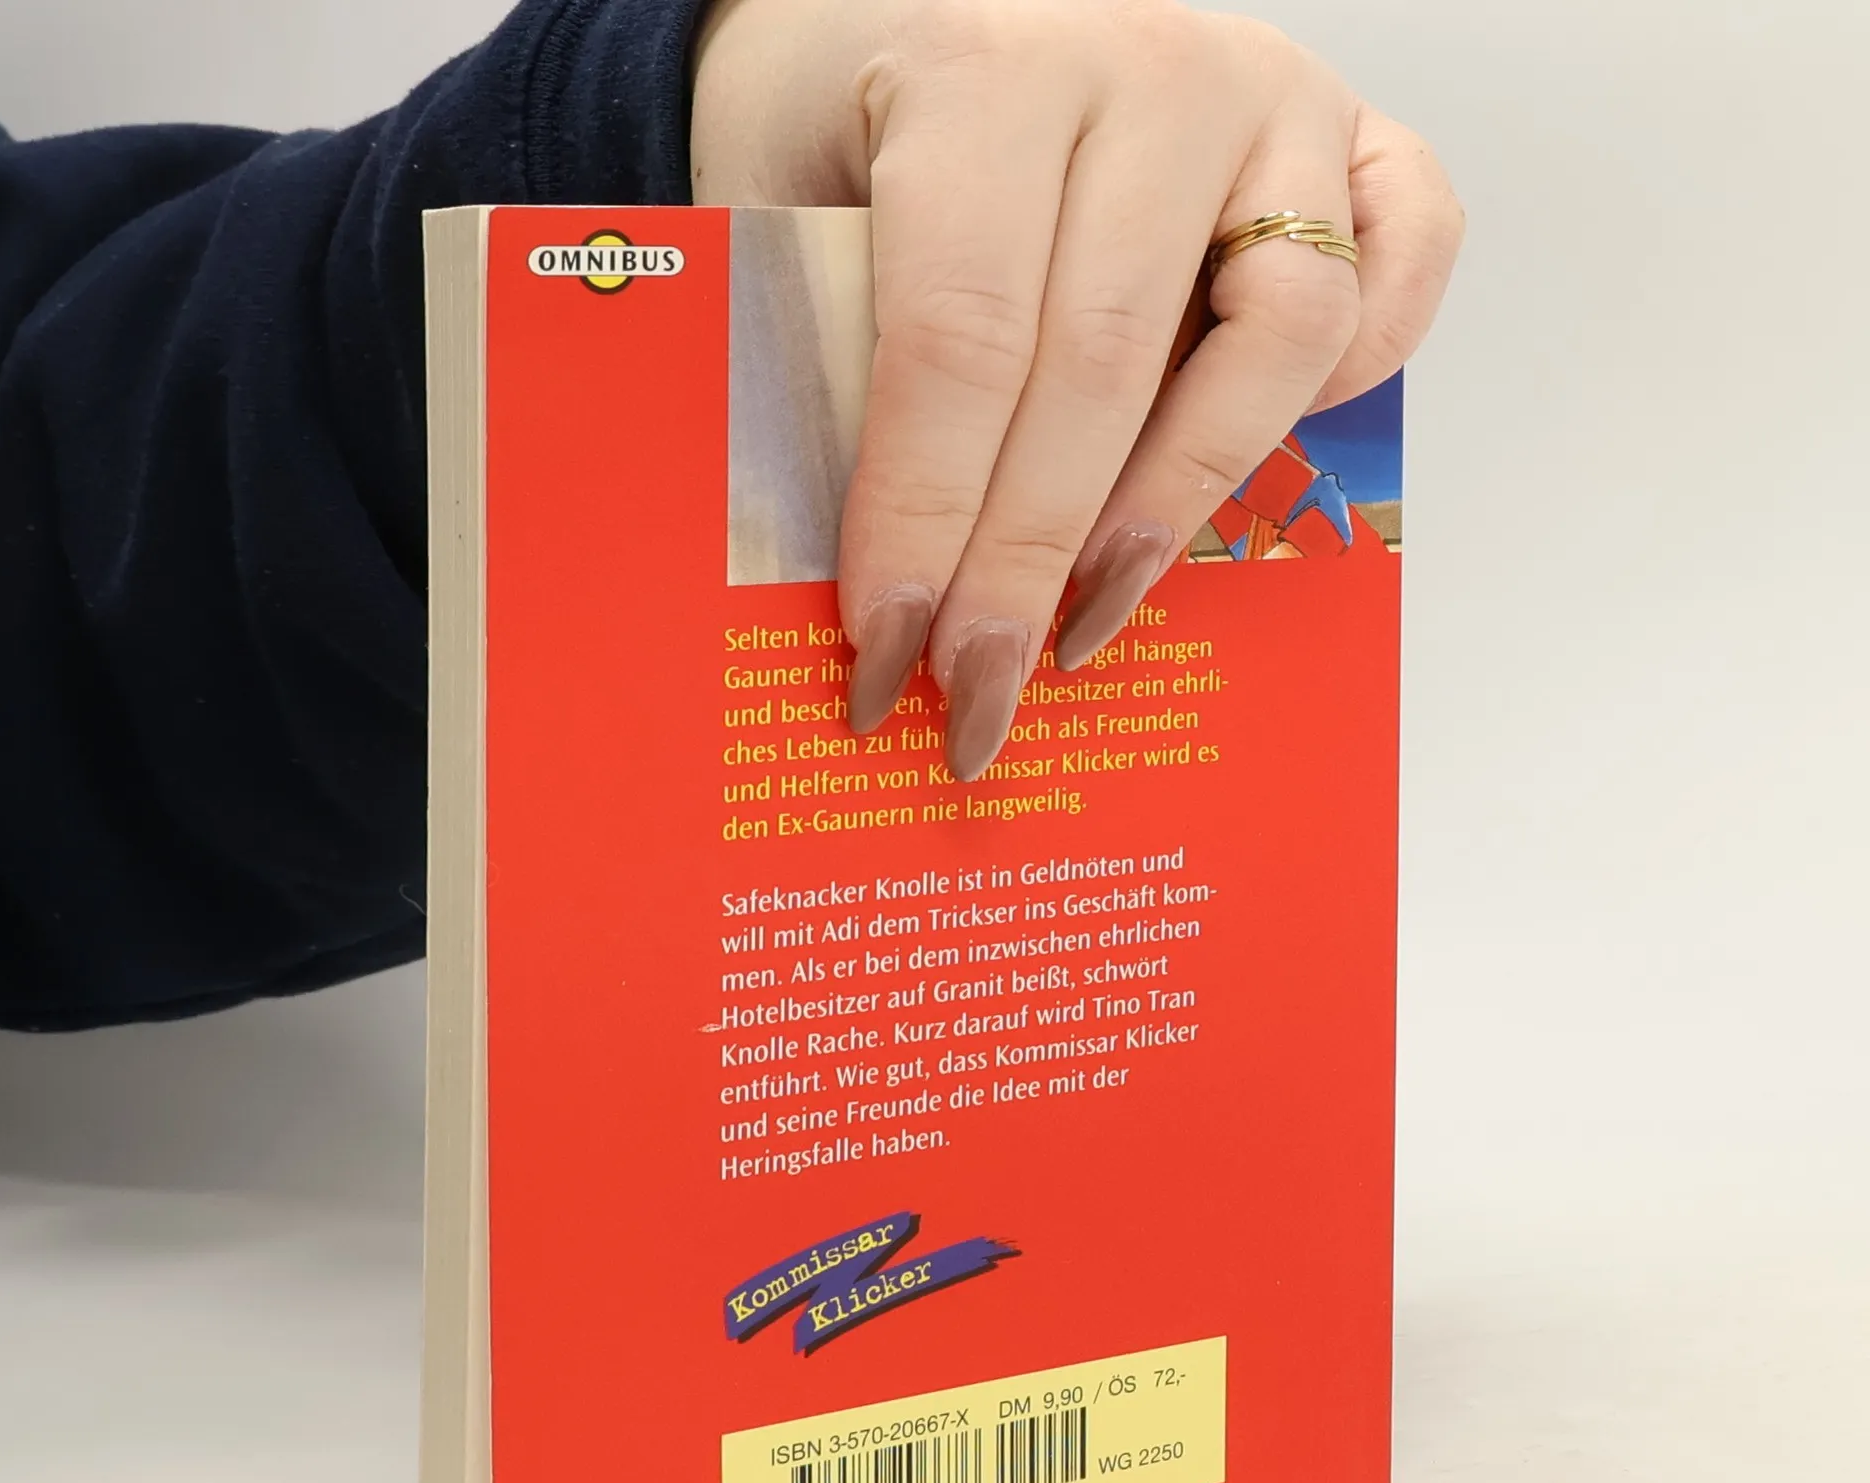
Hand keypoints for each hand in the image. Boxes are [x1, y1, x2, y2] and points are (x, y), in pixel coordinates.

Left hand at [692, 0, 1462, 778]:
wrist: (911, 6)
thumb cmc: (851, 136)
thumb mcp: (790, 221)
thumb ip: (829, 367)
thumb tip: (879, 591)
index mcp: (981, 77)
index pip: (961, 339)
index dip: (928, 518)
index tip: (889, 652)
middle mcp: (1146, 72)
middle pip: (1104, 366)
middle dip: (1028, 564)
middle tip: (977, 697)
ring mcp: (1269, 96)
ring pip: (1279, 330)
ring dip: (1180, 505)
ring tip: (1090, 618)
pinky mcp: (1354, 127)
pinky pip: (1408, 254)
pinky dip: (1367, 370)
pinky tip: (1258, 461)